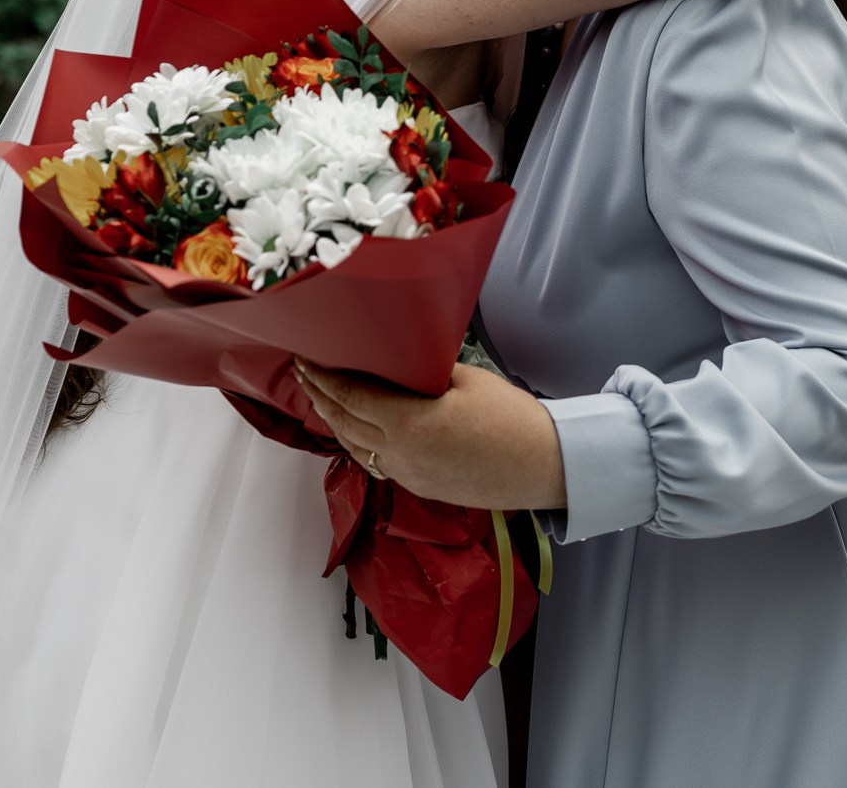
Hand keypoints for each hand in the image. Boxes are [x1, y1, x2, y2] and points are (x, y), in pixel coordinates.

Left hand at [294, 360, 566, 510]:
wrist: (543, 466)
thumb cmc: (511, 418)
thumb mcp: (466, 379)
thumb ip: (423, 372)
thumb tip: (396, 360)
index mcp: (409, 424)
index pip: (351, 396)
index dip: (325, 377)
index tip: (307, 360)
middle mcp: (400, 454)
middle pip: (344, 422)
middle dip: (319, 396)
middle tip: (303, 373)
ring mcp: (408, 475)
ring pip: (355, 447)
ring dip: (334, 421)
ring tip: (321, 398)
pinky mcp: (420, 486)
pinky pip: (376, 462)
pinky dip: (357, 442)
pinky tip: (355, 429)